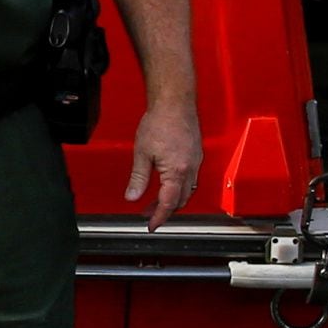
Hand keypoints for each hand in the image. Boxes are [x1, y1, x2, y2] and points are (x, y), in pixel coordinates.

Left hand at [123, 98, 201, 227]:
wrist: (175, 101)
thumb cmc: (160, 122)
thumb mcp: (142, 153)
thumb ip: (138, 178)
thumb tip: (132, 197)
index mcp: (177, 172)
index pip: (169, 204)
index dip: (159, 217)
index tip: (151, 226)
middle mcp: (190, 169)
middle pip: (180, 200)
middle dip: (164, 210)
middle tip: (147, 214)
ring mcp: (196, 162)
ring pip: (187, 191)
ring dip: (172, 199)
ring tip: (154, 200)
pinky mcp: (196, 155)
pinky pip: (190, 179)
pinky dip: (178, 187)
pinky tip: (166, 183)